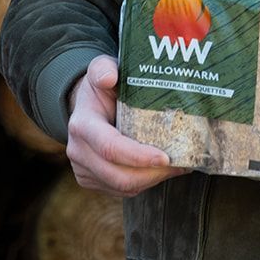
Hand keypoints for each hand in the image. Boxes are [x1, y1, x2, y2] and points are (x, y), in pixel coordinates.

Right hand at [66, 55, 184, 197]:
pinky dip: (145, 183)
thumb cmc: (101, 87)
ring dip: (153, 180)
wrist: (86, 105)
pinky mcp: (91, 180)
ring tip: (177, 166)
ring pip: (122, 187)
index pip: (110, 148)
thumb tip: (110, 76)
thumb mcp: (101, 69)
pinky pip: (121, 191)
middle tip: (181, 163)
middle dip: (153, 174)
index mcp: (82, 125)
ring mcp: (83, 169)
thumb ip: (103, 68)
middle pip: (118, 175)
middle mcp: (78, 151)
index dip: (138, 156)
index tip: (165, 157)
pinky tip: (161, 170)